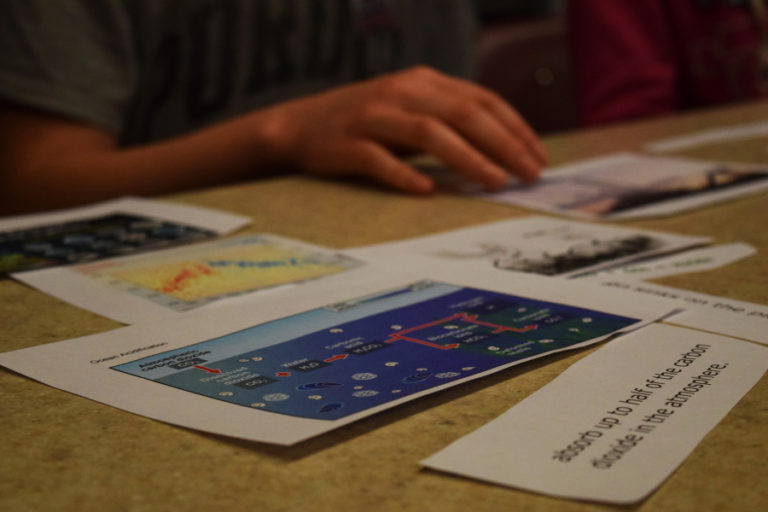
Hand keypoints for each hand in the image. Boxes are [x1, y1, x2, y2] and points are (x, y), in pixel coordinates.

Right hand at [255, 66, 548, 193]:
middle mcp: (401, 92)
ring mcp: (372, 117)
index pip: (481, 100)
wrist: (300, 125)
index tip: (538, 156)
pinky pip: (380, 160)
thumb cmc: (367, 123)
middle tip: (529, 174)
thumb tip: (503, 147)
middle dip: (503, 144)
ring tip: (496, 183)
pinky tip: (428, 191)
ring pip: (429, 133)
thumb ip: (448, 118)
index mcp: (422, 80)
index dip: (515, 128)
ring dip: (467, 158)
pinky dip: (405, 175)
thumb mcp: (410, 108)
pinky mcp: (347, 144)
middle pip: (462, 114)